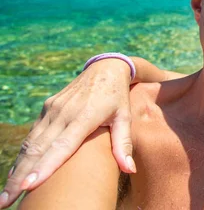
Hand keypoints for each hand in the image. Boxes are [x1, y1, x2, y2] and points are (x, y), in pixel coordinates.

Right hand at [0, 59, 134, 207]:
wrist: (106, 69)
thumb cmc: (118, 97)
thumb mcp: (126, 117)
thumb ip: (123, 144)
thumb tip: (129, 169)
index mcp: (85, 116)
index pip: (62, 145)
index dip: (45, 166)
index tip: (29, 185)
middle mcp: (64, 112)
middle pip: (39, 149)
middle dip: (21, 176)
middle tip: (6, 201)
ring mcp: (53, 109)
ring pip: (31, 143)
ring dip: (18, 169)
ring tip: (7, 194)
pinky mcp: (47, 107)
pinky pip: (33, 134)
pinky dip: (23, 155)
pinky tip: (16, 173)